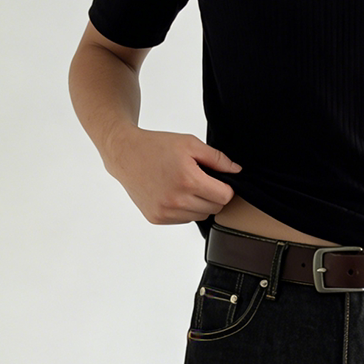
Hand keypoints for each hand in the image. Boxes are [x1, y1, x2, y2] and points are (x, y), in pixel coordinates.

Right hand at [105, 127, 241, 225]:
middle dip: (213, 195)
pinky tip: (173, 193)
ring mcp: (166, 212)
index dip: (226, 187)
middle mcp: (177, 200)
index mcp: (188, 180)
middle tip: (200, 180)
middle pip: (214, 209)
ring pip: (200, 216)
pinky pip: (184, 219)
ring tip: (185, 185)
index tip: (219, 180)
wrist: (125, 155)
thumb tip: (237, 171)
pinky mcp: (157, 218)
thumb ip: (217, 158)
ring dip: (199, 203)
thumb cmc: (157, 146)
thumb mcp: (190, 144)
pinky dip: (185, 209)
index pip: (224, 197)